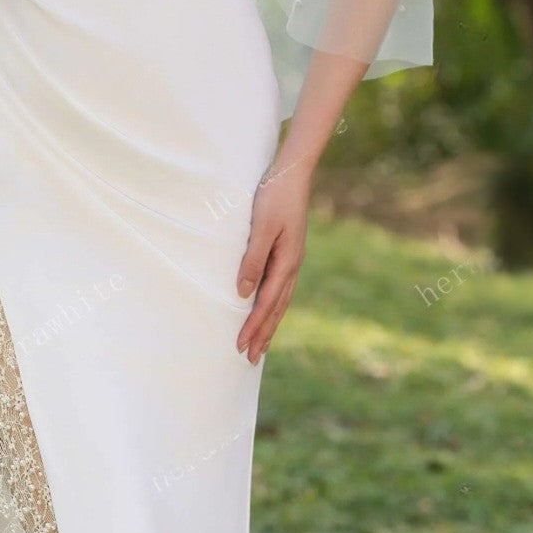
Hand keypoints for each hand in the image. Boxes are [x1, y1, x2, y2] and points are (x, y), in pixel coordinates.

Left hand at [234, 158, 311, 363]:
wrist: (292, 174)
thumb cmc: (273, 197)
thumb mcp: (260, 227)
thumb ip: (252, 260)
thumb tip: (243, 293)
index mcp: (286, 263)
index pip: (266, 303)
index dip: (253, 326)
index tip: (241, 347)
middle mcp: (291, 266)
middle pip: (275, 308)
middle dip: (263, 334)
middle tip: (250, 359)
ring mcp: (291, 259)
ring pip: (279, 300)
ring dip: (269, 323)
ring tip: (261, 344)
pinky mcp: (287, 252)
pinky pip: (280, 287)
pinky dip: (272, 305)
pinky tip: (268, 308)